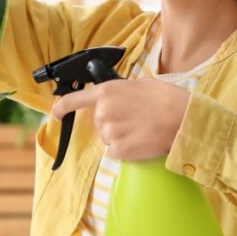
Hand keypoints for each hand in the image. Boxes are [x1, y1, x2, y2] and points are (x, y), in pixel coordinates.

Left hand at [50, 79, 190, 160]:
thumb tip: (119, 98)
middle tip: (135, 119)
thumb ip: (121, 91)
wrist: (181, 120)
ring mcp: (109, 133)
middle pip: (99, 122)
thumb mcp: (140, 84)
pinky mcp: (118, 150)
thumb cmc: (166, 99)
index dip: (62, 107)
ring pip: (108, 137)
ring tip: (141, 129)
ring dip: (121, 135)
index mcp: (106, 92)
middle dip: (113, 122)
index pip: (75, 100)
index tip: (55, 112)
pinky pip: (115, 151)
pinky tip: (141, 140)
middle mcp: (103, 112)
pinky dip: (126, 149)